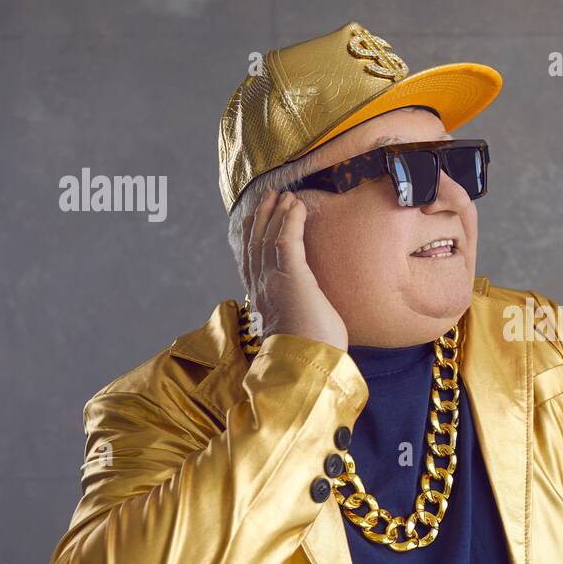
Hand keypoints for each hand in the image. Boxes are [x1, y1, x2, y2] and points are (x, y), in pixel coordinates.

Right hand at [240, 190, 348, 352]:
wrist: (309, 369)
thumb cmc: (312, 357)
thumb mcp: (301, 331)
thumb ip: (299, 317)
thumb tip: (311, 315)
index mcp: (262, 304)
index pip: (251, 264)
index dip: (250, 238)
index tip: (252, 220)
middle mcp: (262, 290)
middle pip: (255, 245)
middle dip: (261, 218)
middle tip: (268, 197)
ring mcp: (274, 282)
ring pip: (267, 238)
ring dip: (275, 213)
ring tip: (283, 195)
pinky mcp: (291, 277)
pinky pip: (286, 240)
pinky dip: (290, 219)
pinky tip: (296, 205)